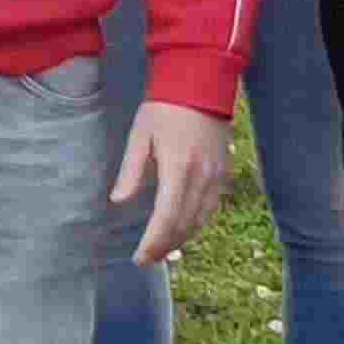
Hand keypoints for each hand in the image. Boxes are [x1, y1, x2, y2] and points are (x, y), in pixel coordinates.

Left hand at [111, 101, 231, 265]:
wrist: (201, 84)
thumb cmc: (164, 108)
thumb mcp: (140, 136)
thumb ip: (131, 171)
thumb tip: (119, 201)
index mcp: (178, 168)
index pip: (166, 217)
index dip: (153, 242)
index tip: (139, 258)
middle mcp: (202, 177)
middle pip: (185, 225)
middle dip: (166, 246)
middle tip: (147, 259)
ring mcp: (217, 176)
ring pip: (201, 220)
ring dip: (182, 239)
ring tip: (162, 250)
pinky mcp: (224, 172)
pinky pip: (211, 208)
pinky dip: (197, 224)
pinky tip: (183, 229)